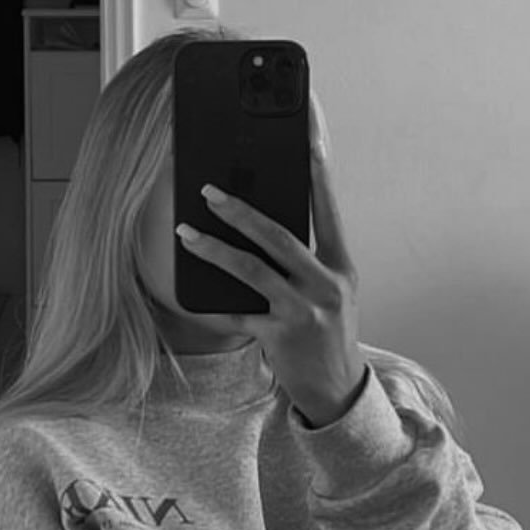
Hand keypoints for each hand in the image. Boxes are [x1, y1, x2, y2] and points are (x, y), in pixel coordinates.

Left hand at [174, 91, 365, 428]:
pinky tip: (195, 289)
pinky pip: (238, 311)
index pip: (328, 211)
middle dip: (240, 210)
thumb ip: (308, 262)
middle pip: (278, 235)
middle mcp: (326, 285)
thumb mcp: (331, 293)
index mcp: (342, 267)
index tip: (306, 139)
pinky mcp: (280, 336)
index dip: (317, 175)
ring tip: (186, 233)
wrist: (336, 390)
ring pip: (251, 269)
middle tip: (209, 191)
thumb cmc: (327, 334)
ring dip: (213, 248)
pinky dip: (215, 300)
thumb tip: (263, 225)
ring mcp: (303, 311)